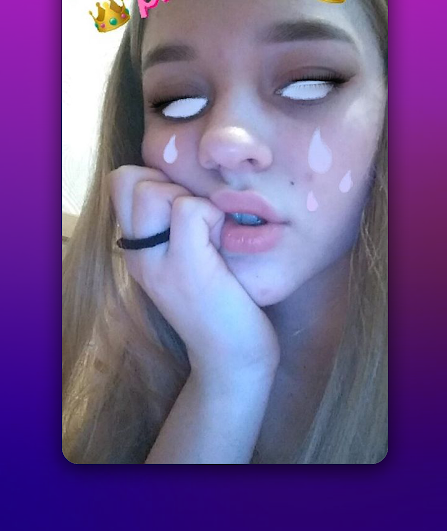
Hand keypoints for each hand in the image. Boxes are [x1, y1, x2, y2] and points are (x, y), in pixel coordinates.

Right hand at [108, 165, 280, 377]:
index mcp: (137, 247)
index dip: (153, 178)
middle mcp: (138, 253)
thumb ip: (176, 224)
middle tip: (197, 218)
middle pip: (127, 179)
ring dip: (189, 198)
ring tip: (210, 231)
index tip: (183, 206)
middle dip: (168, 183)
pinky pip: (188, 209)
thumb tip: (190, 180)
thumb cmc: (222, 302)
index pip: (121, 182)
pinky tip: (224, 241)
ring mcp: (157, 262)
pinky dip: (212, 214)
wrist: (234, 359)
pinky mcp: (185, 268)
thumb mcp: (188, 256)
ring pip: (153, 190)